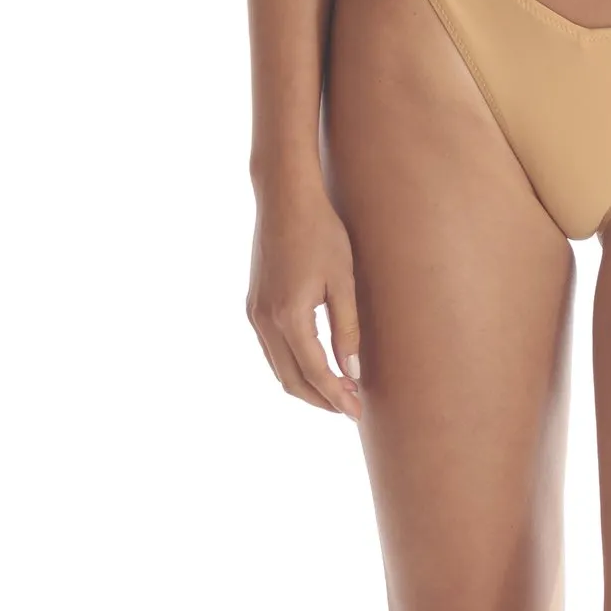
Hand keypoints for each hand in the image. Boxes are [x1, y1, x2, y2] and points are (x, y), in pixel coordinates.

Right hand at [246, 177, 362, 420]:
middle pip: (291, 380)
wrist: (285, 198)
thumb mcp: (343, 279)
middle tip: (351, 409)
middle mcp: (264, 321)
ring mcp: (254, 314)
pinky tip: (315, 363)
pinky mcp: (253, 305)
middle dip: (321, 399)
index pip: (315, 373)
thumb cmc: (321, 232)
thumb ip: (347, 328)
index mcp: (289, 316)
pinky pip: (271, 350)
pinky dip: (292, 365)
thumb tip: (352, 371)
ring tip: (337, 391)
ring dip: (306, 385)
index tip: (358, 412)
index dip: (337, 397)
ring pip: (278, 368)